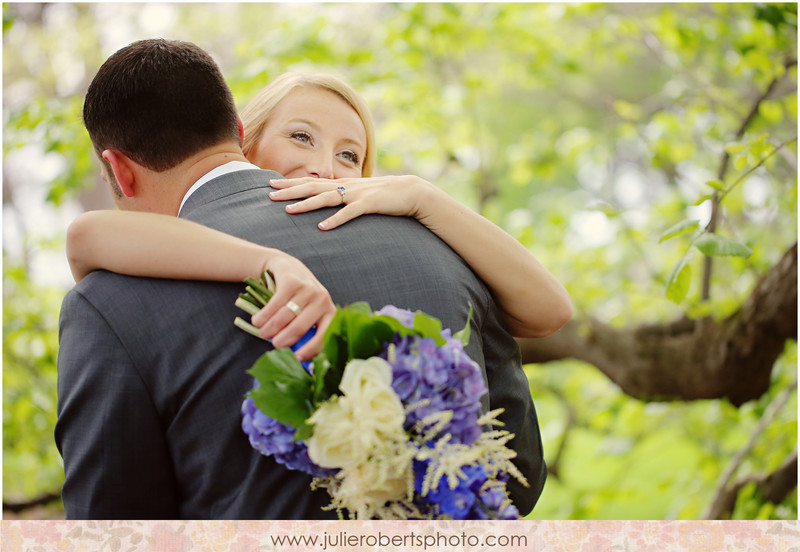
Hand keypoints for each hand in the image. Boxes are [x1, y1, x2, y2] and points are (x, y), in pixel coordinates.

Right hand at [249, 253, 335, 360]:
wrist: (289, 268)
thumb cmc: (299, 299)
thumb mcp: (308, 314)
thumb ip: (306, 333)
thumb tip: (298, 360)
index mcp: (330, 313)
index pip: (324, 336)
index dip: (310, 351)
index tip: (296, 359)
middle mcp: (322, 300)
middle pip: (299, 328)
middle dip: (282, 341)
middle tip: (274, 345)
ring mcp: (307, 289)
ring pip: (284, 318)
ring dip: (269, 329)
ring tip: (263, 333)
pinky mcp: (291, 282)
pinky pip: (273, 305)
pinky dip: (263, 317)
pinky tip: (258, 321)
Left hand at [268, 175, 434, 229]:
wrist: (411, 192)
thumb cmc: (385, 197)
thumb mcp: (361, 196)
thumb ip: (344, 200)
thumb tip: (328, 207)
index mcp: (343, 185)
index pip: (312, 181)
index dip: (291, 182)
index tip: (271, 183)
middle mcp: (346, 187)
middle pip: (313, 186)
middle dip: (290, 190)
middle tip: (269, 194)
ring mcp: (357, 194)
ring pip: (327, 198)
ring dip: (306, 204)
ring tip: (288, 210)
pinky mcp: (369, 204)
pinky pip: (349, 213)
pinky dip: (335, 220)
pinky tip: (322, 227)